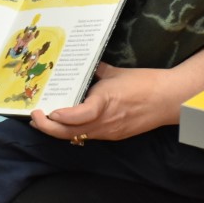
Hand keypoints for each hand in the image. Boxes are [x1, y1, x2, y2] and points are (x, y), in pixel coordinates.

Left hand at [30, 63, 173, 141]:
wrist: (168, 99)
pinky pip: (90, 135)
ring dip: (59, 131)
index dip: (59, 117)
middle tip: (35, 117)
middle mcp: (104, 122)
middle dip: (48, 128)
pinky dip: (75, 131)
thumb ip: (96, 71)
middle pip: (70, 133)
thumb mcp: (116, 72)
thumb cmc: (144, 83)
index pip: (77, 116)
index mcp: (104, 103)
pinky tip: (67, 124)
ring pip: (78, 136)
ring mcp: (109, 132)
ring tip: (44, 121)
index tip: (47, 111)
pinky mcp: (115, 135)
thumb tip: (84, 66)